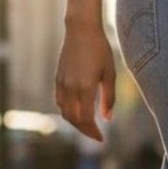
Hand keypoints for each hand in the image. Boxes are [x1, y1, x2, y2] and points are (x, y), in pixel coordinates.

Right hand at [55, 21, 115, 141]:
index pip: (86, 119)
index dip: (93, 132)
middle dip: (85, 131)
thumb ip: (109, 98)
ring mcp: (62, 84)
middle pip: (74, 119)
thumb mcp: (109, 74)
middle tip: (95, 136)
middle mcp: (71, 88)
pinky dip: (67, 112)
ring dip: (76, 123)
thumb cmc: (100, 49)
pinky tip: (77, 113)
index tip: (101, 139)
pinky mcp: (58, 79)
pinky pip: (60, 102)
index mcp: (85, 88)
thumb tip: (107, 118)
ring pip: (65, 112)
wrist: (81, 29)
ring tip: (87, 126)